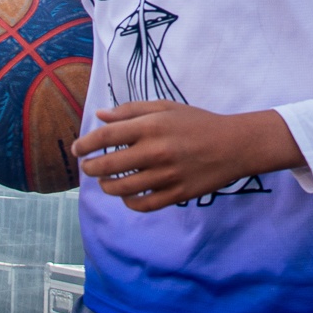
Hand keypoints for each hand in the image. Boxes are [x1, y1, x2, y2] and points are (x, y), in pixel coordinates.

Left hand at [72, 101, 304, 213]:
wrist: (234, 145)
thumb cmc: (198, 122)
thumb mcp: (166, 107)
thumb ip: (131, 111)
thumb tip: (100, 116)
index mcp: (151, 126)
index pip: (106, 136)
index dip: (85, 144)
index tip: (77, 149)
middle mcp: (155, 151)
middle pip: (107, 165)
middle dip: (90, 168)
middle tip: (87, 168)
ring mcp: (166, 175)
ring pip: (122, 189)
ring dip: (107, 186)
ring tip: (106, 182)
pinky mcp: (176, 194)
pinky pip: (143, 205)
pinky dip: (129, 203)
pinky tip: (127, 195)